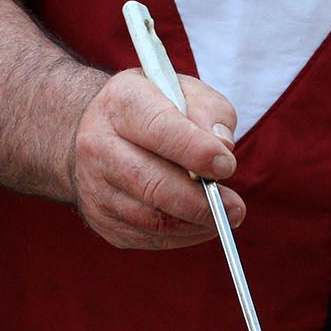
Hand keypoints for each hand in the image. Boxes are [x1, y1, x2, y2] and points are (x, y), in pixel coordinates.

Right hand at [70, 70, 245, 248]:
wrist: (103, 130)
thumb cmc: (157, 110)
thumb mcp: (187, 92)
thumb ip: (210, 112)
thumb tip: (222, 146)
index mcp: (122, 103)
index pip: (158, 129)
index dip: (196, 151)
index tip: (227, 166)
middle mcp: (99, 144)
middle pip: (151, 183)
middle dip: (200, 202)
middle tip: (235, 208)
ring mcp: (95, 186)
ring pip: (150, 219)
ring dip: (195, 224)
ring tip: (224, 216)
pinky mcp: (101, 219)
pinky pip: (148, 238)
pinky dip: (183, 236)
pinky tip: (201, 223)